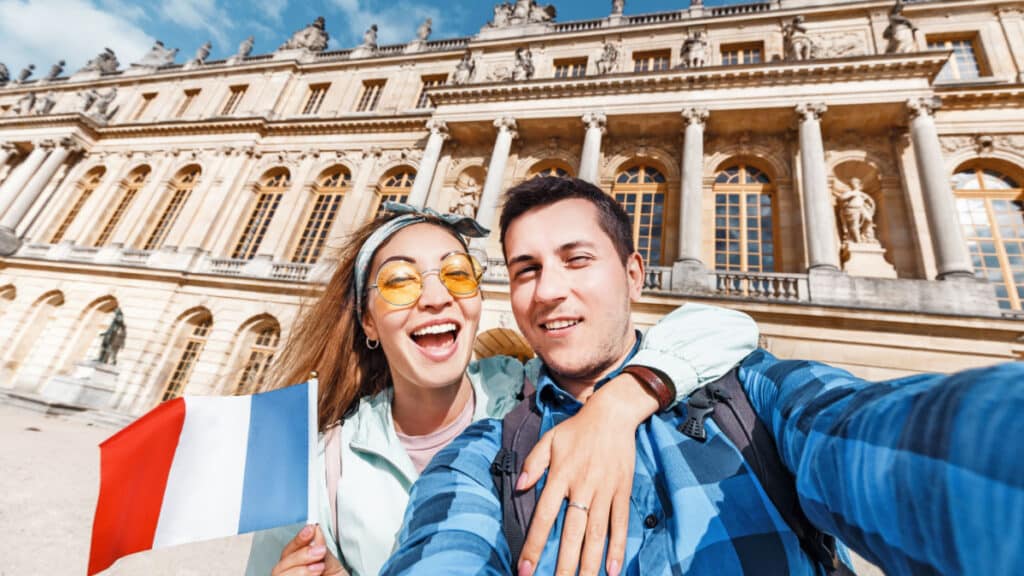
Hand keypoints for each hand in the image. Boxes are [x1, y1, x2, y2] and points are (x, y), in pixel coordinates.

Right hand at [271, 524, 346, 575]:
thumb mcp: (334, 568)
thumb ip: (324, 552)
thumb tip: (316, 532)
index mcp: (298, 569)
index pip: (289, 552)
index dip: (298, 540)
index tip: (310, 530)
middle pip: (280, 564)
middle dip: (300, 555)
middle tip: (319, 552)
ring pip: (279, 574)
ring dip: (300, 568)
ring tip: (319, 567)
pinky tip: (315, 575)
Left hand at [517, 373, 658, 575]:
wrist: (613, 415)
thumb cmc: (577, 429)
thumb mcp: (549, 440)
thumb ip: (533, 463)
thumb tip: (519, 487)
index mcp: (561, 476)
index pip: (544, 517)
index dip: (533, 545)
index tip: (524, 569)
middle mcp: (583, 487)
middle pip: (572, 533)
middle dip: (563, 564)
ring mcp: (605, 491)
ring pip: (596, 534)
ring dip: (590, 563)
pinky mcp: (622, 491)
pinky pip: (620, 523)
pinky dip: (617, 547)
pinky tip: (612, 570)